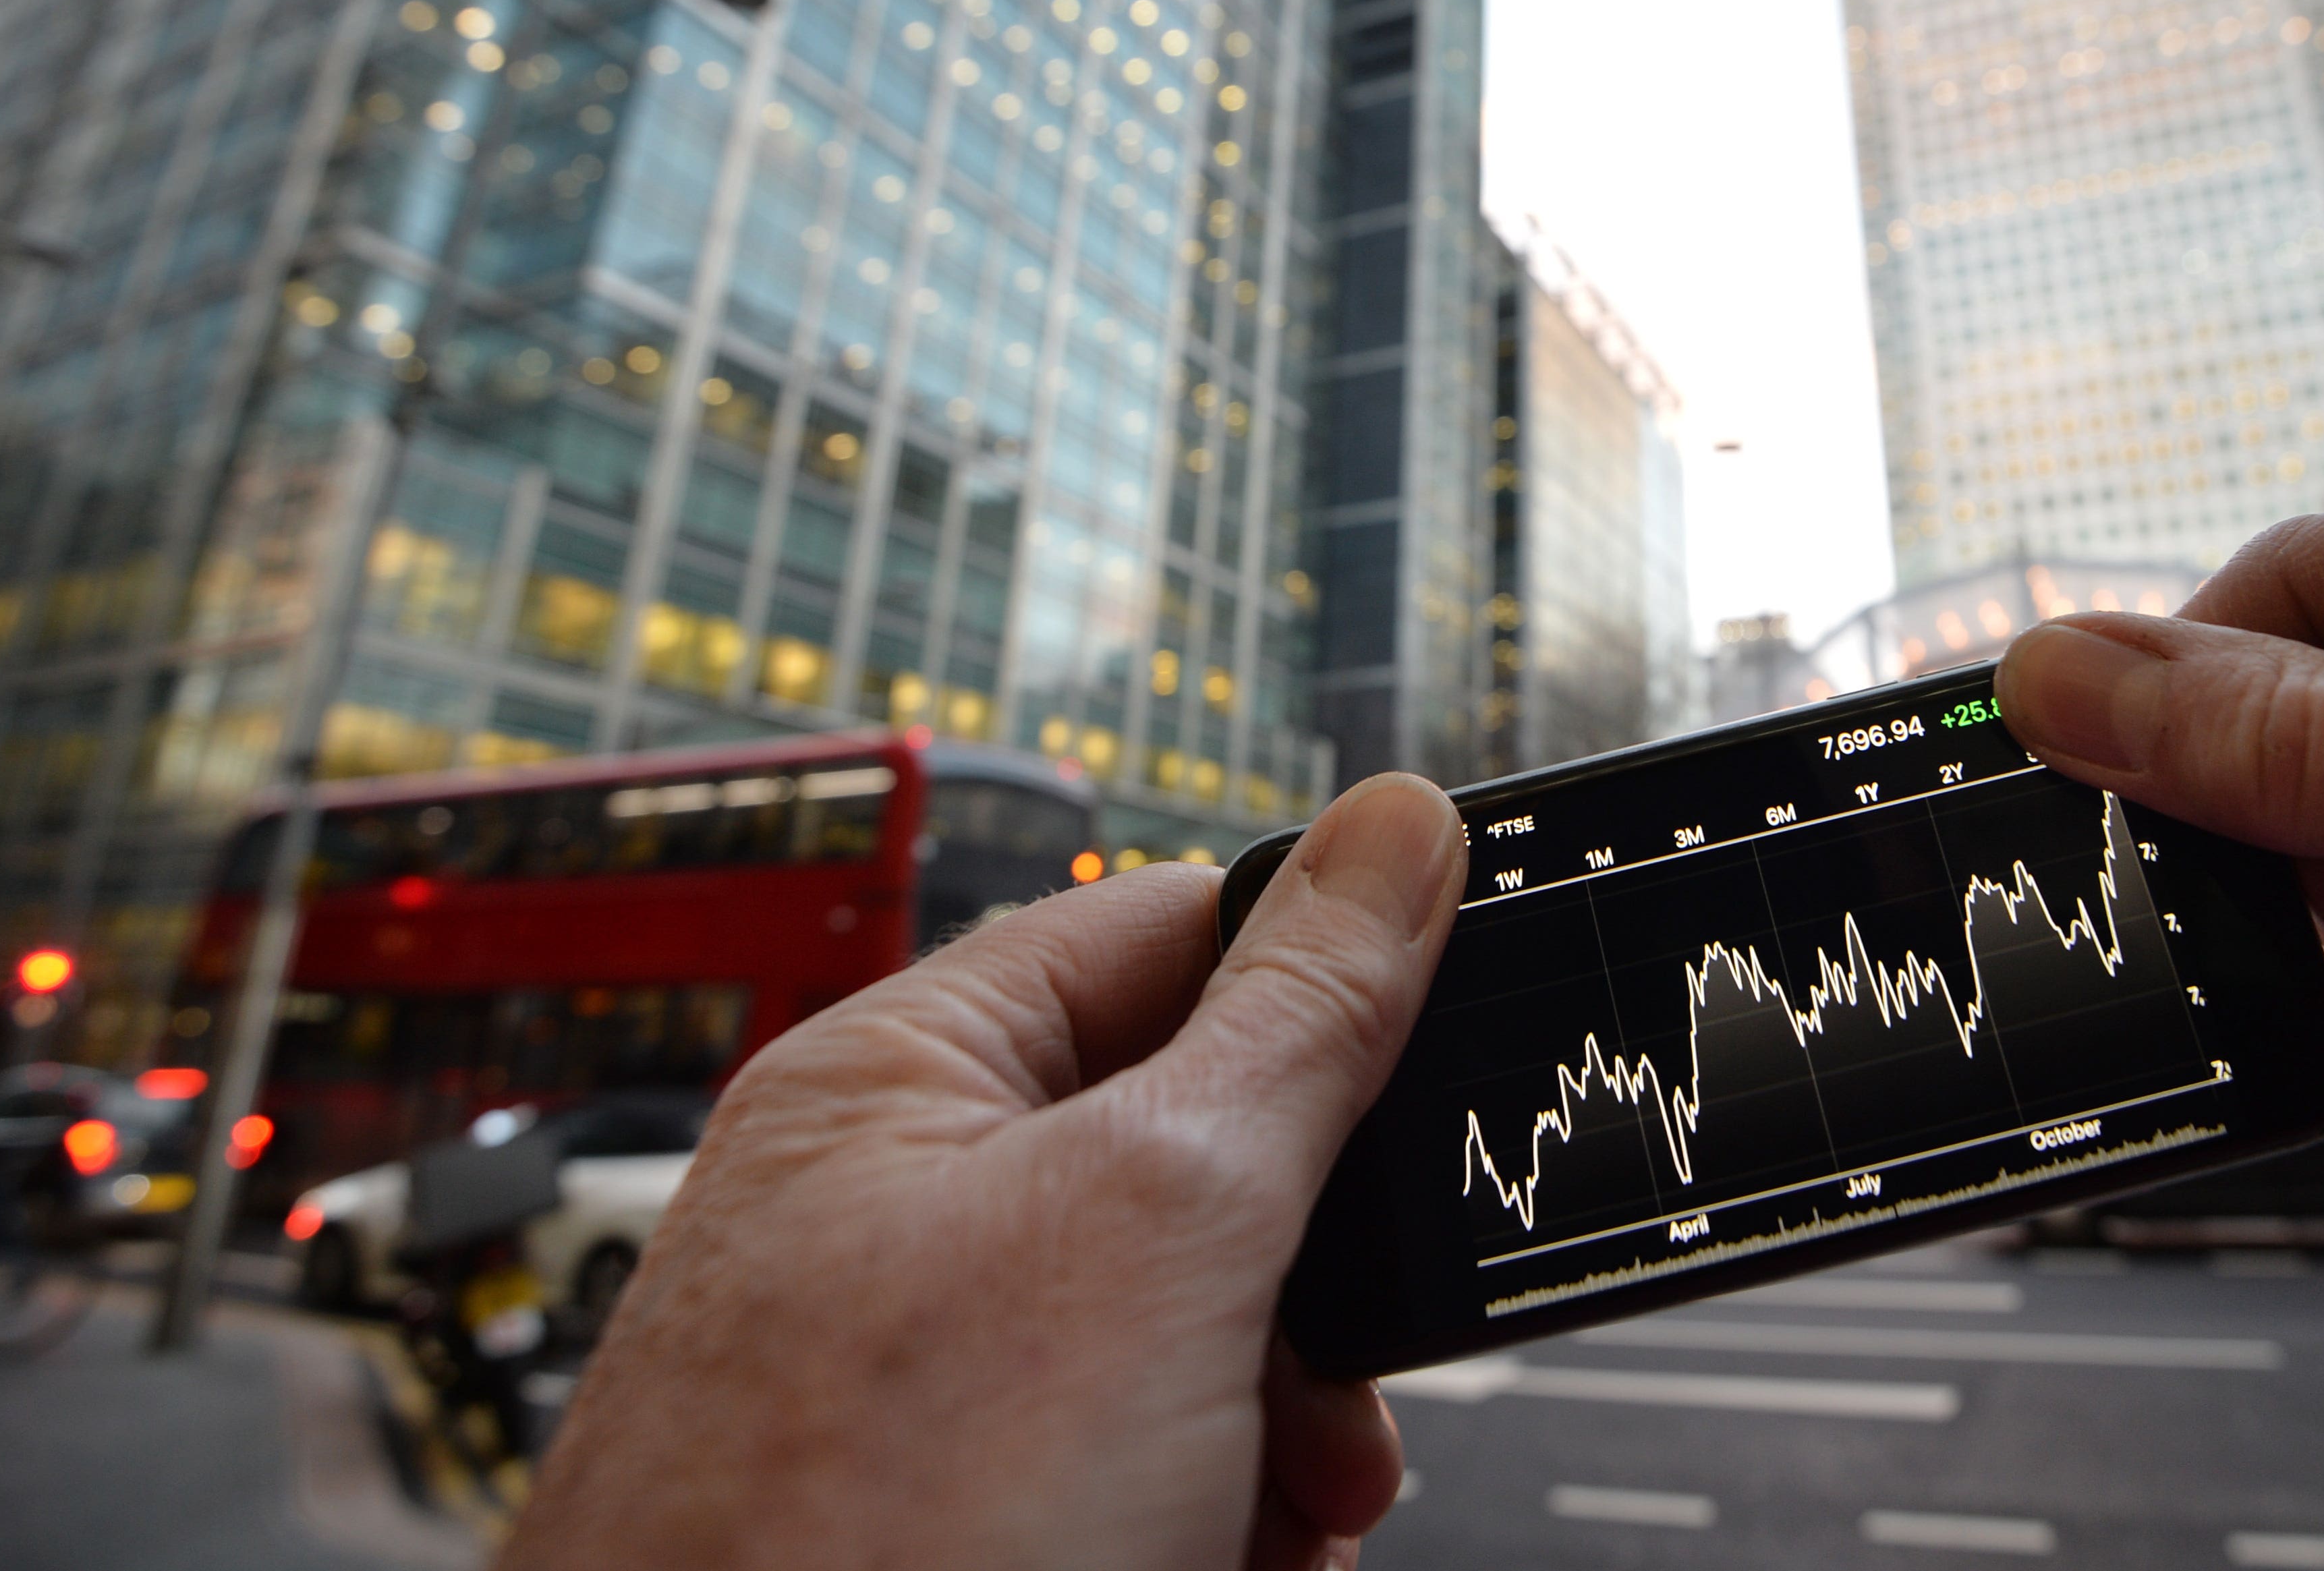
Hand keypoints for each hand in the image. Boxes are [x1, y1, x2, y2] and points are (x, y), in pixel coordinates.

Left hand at [500, 773, 1466, 1570]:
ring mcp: (923, 1393)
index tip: (1451, 1031)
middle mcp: (897, 1222)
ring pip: (1195, 1340)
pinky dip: (1221, 1520)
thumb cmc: (872, 1540)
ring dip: (1283, 1426)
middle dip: (1312, 1275)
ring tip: (1283, 1507)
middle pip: (1202, 1160)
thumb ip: (1298, 1017)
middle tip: (1347, 1358)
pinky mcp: (963, 1526)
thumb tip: (1394, 826)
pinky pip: (1148, 1471)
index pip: (1164, 931)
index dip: (1323, 981)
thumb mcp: (1159, 1221)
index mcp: (902, 1083)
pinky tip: (1226, 1563)